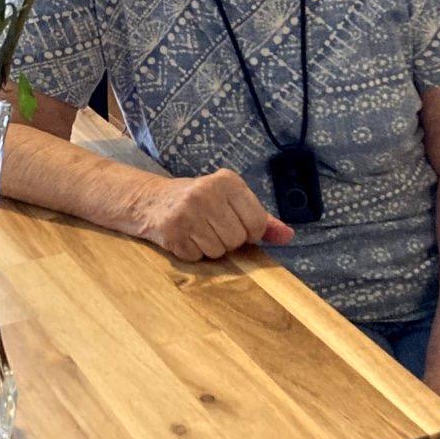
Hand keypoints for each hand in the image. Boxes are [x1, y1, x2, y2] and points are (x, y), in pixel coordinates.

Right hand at [140, 169, 294, 261]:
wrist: (151, 200)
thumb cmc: (199, 201)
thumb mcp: (231, 200)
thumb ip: (261, 218)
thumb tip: (289, 236)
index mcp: (227, 181)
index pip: (256, 223)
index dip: (249, 231)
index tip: (235, 222)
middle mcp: (207, 193)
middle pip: (237, 239)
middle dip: (228, 239)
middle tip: (212, 225)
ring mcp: (187, 213)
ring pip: (218, 251)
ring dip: (210, 247)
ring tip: (198, 230)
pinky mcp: (172, 232)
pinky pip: (197, 257)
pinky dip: (193, 252)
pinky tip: (185, 236)